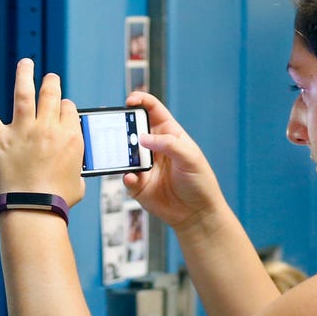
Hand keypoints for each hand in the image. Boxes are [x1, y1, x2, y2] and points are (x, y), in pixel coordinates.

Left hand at [0, 59, 84, 206]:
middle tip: (49, 78)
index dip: (64, 107)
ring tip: (26, 62)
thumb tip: (73, 168)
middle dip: (51, 83)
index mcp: (70, 137)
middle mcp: (47, 128)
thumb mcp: (79, 181)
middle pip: (51, 94)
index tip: (60, 109)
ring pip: (23, 93)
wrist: (33, 210)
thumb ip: (77, 168)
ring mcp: (22, 131)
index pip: (68, 109)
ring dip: (25, 74)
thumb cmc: (57, 200)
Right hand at [121, 91, 228, 229]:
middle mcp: (153, 147)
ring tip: (121, 155)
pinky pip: (126, 176)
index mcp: (169, 134)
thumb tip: (142, 138)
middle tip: (117, 127)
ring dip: (120, 152)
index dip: (140, 101)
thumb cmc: (199, 181)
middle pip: (132, 129)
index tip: (130, 101)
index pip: (152, 110)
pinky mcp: (138, 184)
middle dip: (122, 125)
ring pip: (124, 152)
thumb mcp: (190, 158)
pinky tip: (133, 178)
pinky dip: (126, 176)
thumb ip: (168, 144)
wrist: (196, 214)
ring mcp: (144, 165)